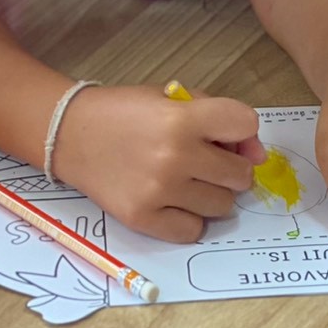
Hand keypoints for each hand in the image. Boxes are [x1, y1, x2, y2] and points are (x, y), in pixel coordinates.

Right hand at [50, 85, 266, 242]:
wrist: (70, 134)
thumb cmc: (124, 111)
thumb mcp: (170, 96)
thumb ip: (216, 115)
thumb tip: (257, 154)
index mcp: (182, 119)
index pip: (246, 124)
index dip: (241, 129)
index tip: (224, 132)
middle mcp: (175, 157)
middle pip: (240, 173)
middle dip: (229, 166)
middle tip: (206, 160)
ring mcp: (159, 192)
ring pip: (223, 206)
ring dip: (211, 193)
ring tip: (186, 180)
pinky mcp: (143, 219)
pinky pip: (194, 230)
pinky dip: (189, 218)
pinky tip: (173, 201)